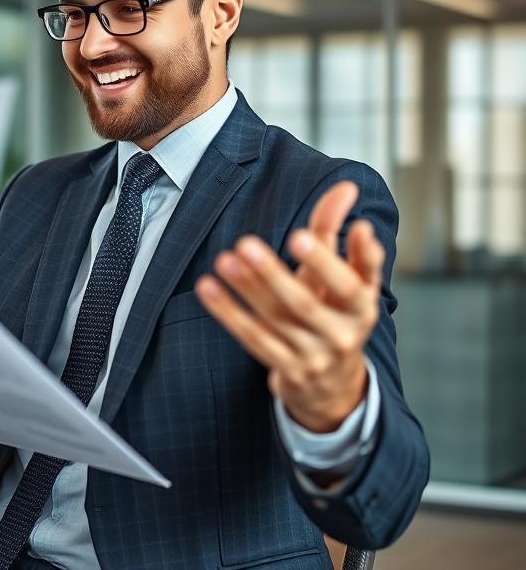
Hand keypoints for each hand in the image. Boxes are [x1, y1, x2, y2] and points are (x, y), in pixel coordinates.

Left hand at [195, 181, 384, 432]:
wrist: (333, 383)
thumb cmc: (333, 311)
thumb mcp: (343, 275)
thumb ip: (335, 231)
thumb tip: (345, 186)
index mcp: (362, 305)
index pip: (353, 283)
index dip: (337, 260)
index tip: (314, 233)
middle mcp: (342, 332)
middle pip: (305, 303)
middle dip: (274, 274)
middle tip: (246, 243)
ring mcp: (313, 354)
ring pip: (276, 319)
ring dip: (247, 289)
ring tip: (224, 259)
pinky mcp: (286, 369)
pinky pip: (253, 338)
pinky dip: (228, 313)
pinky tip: (207, 288)